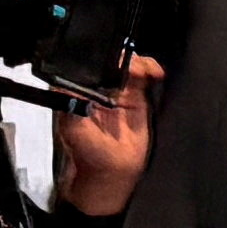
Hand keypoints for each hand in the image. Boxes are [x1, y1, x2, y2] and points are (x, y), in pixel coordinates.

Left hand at [53, 54, 160, 218]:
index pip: (85, 62)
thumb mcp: (71, 127)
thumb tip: (75, 83)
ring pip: (127, 63)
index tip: (107, 56)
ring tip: (142, 69)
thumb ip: (72, 103)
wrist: (113, 172)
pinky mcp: (137, 96)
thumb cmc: (88, 152)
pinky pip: (144, 75)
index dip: (96, 55)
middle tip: (127, 63)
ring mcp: (118, 89)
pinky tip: (154, 72)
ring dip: (136, 61)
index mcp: (76, 88)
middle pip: (108, 58)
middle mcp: (96, 85)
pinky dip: (151, 69)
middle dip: (119, 55)